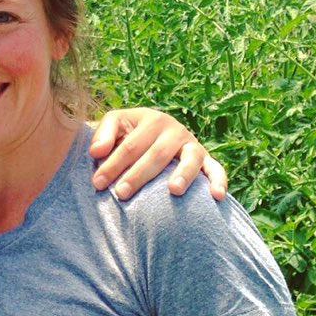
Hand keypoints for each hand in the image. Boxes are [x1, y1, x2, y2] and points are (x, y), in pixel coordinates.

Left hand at [89, 108, 227, 200]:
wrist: (151, 134)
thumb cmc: (128, 134)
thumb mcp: (115, 126)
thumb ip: (102, 135)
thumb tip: (96, 153)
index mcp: (150, 119)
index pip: (130, 144)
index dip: (113, 163)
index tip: (97, 183)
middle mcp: (174, 129)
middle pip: (156, 153)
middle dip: (138, 175)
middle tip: (121, 194)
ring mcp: (191, 144)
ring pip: (190, 158)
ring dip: (183, 174)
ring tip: (173, 190)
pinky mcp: (206, 159)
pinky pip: (216, 169)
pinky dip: (219, 181)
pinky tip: (216, 196)